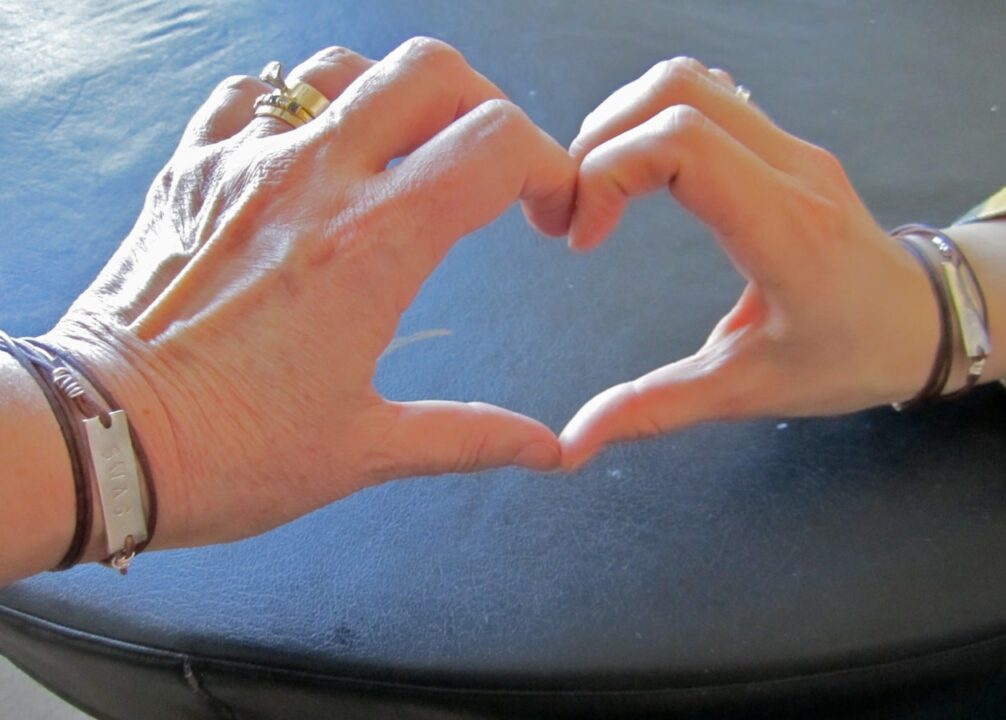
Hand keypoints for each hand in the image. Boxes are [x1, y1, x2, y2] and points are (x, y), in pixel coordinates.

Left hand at [45, 39, 574, 551]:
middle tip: (486, 165)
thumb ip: (469, 437)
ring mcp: (245, 165)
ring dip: (390, 98)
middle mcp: (313, 182)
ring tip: (401, 155)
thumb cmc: (228, 451)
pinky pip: (250, 96)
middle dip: (483, 105)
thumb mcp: (364, 449)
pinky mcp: (191, 171)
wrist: (99, 441)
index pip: (496, 146)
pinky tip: (303, 155)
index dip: (548, 167)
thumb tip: (546, 450)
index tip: (544, 210)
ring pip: (341, 68)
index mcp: (373, 247)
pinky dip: (293, 108)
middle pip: (429, 72)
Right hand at [559, 58, 939, 469]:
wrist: (921, 322)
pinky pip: (710, 95)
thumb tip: (572, 444)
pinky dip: (656, 117)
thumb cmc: (845, 358)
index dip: (609, 174)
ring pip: (691, 82)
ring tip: (596, 186)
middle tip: (574, 206)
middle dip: (602, 140)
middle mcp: (790, 170)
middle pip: (677, 94)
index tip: (582, 238)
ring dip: (624, 122)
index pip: (683, 145)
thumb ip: (655, 410)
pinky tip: (640, 169)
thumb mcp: (745, 391)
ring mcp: (791, 147)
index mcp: (783, 229)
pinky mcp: (783, 144)